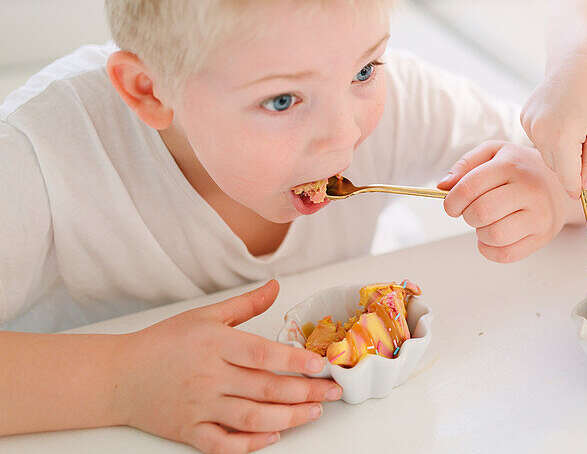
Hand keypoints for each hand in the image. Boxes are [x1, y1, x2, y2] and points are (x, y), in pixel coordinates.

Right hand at [116, 280, 340, 452]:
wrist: (117, 376)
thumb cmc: (162, 343)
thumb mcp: (205, 316)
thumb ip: (245, 304)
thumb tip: (276, 286)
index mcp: (215, 344)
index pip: (263, 354)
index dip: (295, 361)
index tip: (322, 365)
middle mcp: (209, 376)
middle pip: (265, 388)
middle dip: (305, 392)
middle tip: (333, 392)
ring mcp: (198, 407)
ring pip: (251, 418)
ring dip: (288, 418)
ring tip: (314, 413)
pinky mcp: (188, 431)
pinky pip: (223, 443)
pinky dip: (250, 443)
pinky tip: (273, 436)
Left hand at [438, 141, 574, 262]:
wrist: (562, 183)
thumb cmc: (521, 167)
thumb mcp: (494, 153)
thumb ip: (465, 165)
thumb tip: (443, 186)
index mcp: (511, 165)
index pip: (469, 188)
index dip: (451, 201)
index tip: (452, 205)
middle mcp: (529, 190)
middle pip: (481, 213)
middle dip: (467, 216)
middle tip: (473, 211)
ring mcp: (539, 215)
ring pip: (494, 236)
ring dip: (480, 233)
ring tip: (487, 222)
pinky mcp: (543, 236)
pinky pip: (507, 255)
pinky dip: (490, 250)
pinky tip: (493, 237)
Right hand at [520, 47, 586, 198]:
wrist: (575, 61)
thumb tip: (585, 188)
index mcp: (562, 138)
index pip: (567, 178)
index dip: (576, 188)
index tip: (581, 196)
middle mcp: (540, 133)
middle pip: (556, 166)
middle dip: (570, 163)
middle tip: (586, 142)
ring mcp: (529, 124)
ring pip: (546, 153)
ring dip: (560, 149)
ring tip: (574, 125)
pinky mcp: (524, 116)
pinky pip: (538, 138)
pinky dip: (550, 135)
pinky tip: (561, 117)